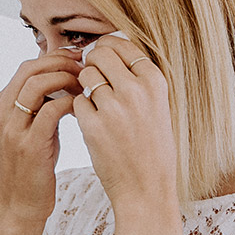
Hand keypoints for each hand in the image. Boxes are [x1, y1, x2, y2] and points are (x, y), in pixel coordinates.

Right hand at [0, 49, 82, 225]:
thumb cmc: (32, 167)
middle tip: (84, 66)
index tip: (77, 60)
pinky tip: (82, 107)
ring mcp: (10, 129)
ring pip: (38, 83)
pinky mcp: (28, 144)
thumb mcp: (27, 130)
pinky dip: (70, 102)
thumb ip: (37, 104)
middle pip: (29, 69)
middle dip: (61, 62)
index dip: (53, 59)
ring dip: (66, 78)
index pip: (25, 68)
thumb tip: (63, 74)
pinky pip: (51, 109)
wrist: (21, 206)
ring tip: (84, 85)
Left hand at [72, 38, 177, 210]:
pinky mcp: (93, 126)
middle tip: (92, 77)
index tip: (102, 57)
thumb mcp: (157, 107)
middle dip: (91, 63)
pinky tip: (92, 124)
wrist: (146, 188)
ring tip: (96, 105)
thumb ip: (137, 79)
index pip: (123, 45)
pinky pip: (77, 102)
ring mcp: (114, 108)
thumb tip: (108, 49)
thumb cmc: (151, 148)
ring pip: (85, 76)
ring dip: (84, 86)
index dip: (107, 48)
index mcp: (155, 82)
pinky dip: (80, 110)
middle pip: (100, 55)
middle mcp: (136, 91)